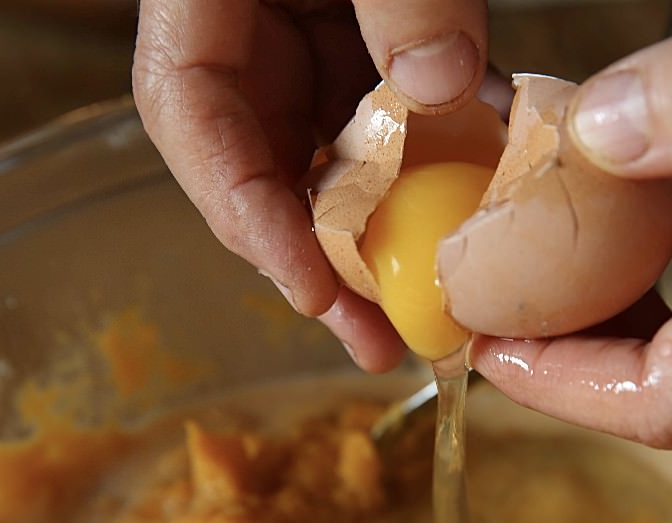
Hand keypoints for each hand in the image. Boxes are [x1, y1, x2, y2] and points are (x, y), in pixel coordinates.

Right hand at [133, 0, 488, 371]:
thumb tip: (445, 86)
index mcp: (200, 2)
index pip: (191, 121)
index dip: (244, 215)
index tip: (309, 290)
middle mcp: (246, 39)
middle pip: (264, 168)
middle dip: (323, 262)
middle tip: (376, 340)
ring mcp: (307, 44)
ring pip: (333, 158)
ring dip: (384, 232)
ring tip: (432, 306)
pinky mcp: (362, 40)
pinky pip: (393, 115)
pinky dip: (436, 158)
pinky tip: (480, 198)